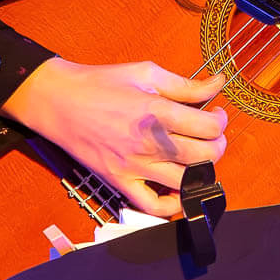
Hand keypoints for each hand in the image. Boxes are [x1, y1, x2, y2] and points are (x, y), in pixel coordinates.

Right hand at [0, 58, 227, 216]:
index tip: (216, 114)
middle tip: (211, 134)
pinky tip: (178, 190)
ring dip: (202, 172)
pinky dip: (172, 205)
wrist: (58, 101)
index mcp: (157, 112)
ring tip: (198, 157)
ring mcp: (133, 167)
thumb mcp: (147, 73)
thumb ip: (186, 84)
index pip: (208, 127)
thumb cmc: (102, 83)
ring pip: (185, 182)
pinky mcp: (119, 181)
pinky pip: (152, 206)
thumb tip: (219, 83)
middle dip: (218, 145)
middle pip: (205, 156)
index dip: (221, 120)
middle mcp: (149, 144)